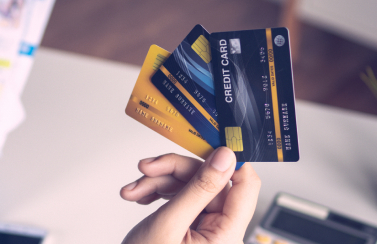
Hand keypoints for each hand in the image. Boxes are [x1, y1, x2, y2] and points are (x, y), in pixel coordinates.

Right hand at [120, 147, 260, 243]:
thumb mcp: (169, 224)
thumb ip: (198, 189)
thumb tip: (225, 157)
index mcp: (226, 235)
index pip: (243, 184)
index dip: (225, 160)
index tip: (202, 142)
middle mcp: (220, 231)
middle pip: (207, 180)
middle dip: (173, 171)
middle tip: (147, 168)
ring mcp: (203, 229)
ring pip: (189, 186)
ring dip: (158, 182)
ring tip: (133, 191)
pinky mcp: (187, 227)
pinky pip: (178, 199)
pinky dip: (156, 193)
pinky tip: (138, 197)